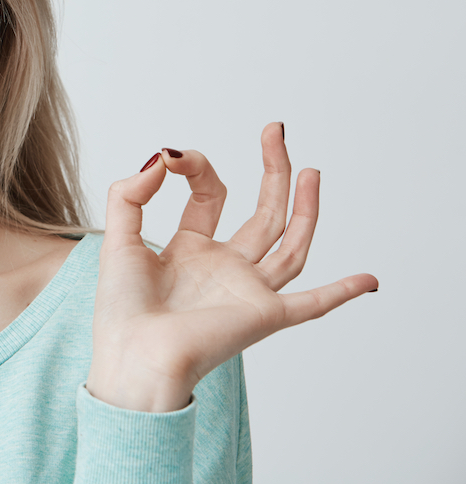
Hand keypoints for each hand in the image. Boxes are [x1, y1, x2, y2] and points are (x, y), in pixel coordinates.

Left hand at [86, 123, 376, 411]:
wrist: (135, 356)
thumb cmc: (121, 311)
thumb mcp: (117, 238)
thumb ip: (131, 193)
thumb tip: (162, 156)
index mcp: (190, 251)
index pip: (210, 197)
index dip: (197, 169)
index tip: (175, 156)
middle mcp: (224, 268)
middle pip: (262, 214)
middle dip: (272, 172)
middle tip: (276, 131)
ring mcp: (247, 290)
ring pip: (290, 245)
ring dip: (305, 209)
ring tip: (311, 170)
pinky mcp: (265, 315)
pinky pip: (312, 304)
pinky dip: (343, 293)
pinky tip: (369, 280)